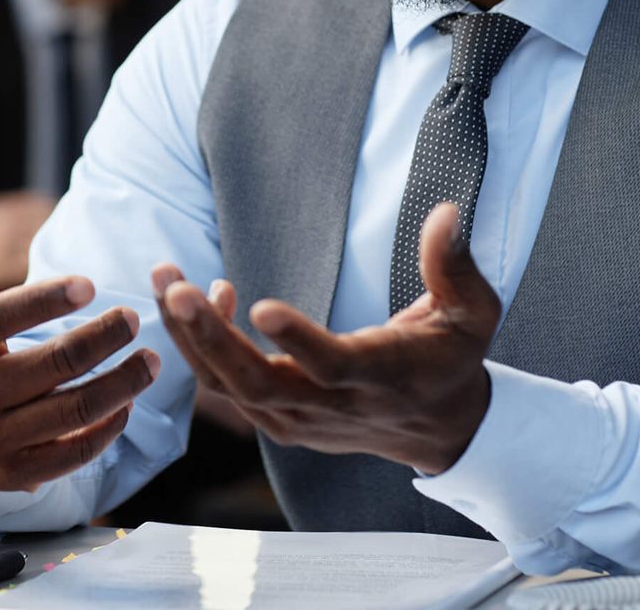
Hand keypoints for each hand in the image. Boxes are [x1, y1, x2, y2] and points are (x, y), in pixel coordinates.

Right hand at [0, 188, 159, 490]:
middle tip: (132, 318)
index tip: (91, 283)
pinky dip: (108, 427)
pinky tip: (127, 400)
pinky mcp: (12, 475)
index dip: (45, 301)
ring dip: (121, 384)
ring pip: (70, 412)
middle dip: (100, 340)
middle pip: (48, 369)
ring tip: (149, 358)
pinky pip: (73, 454)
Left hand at [150, 202, 498, 475]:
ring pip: (231, 388)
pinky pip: (229, 388)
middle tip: (178, 289)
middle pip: (260, 384)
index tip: (259, 306)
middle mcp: (334, 406)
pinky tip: (199, 297)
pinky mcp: (280, 420)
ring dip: (192, 336)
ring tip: (166, 278)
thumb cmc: (452, 357)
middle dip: (212, 337)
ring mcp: (301, 420)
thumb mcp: (472, 312)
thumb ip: (453, 265)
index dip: (297, 340)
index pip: (334, 366)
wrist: (440, 427)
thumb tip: (444, 213)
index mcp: (384, 377)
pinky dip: (205, 347)